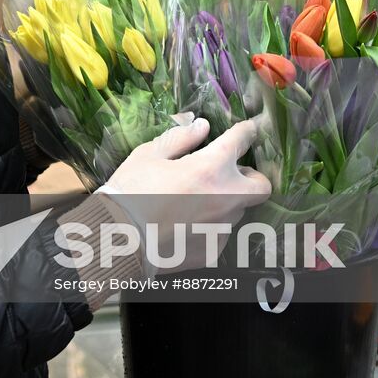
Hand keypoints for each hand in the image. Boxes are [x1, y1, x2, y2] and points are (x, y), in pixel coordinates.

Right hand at [101, 118, 270, 270]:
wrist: (117, 239)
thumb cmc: (130, 191)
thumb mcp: (148, 155)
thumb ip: (180, 138)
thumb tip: (201, 126)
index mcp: (211, 168)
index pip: (240, 142)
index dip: (246, 132)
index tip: (247, 130)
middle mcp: (226, 198)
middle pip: (260, 186)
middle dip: (251, 177)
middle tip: (229, 174)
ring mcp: (222, 228)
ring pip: (236, 210)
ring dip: (223, 202)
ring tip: (193, 203)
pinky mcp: (213, 250)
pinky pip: (219, 233)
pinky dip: (208, 226)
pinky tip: (183, 225)